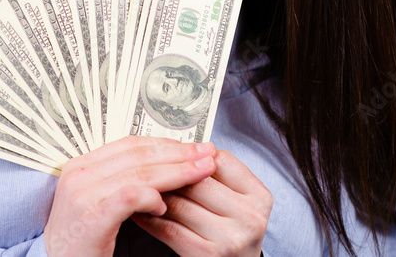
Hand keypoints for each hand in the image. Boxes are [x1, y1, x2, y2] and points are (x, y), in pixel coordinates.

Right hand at [43, 135, 217, 256]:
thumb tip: (163, 165)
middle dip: (178, 153)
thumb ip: (122, 180)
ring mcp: (83, 193)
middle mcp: (79, 173)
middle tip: (206, 154)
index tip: (192, 146)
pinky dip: (151, 198)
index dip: (164, 143)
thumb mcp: (98, 201)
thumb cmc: (82, 239)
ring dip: (175, 172)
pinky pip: (130, 197)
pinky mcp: (92, 215)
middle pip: (138, 154)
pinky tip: (165, 206)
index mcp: (81, 165)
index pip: (130, 144)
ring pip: (139, 173)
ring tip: (200, 173)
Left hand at [130, 149, 271, 255]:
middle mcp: (249, 217)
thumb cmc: (233, 232)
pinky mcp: (206, 254)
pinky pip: (168, 228)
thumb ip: (217, 177)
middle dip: (168, 173)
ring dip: (153, 194)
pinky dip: (149, 217)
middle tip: (145, 165)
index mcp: (259, 196)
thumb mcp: (237, 202)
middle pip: (197, 181)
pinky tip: (139, 210)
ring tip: (136, 185)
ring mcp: (229, 237)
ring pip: (179, 203)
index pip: (220, 160)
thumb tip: (178, 149)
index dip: (192, 155)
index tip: (173, 153)